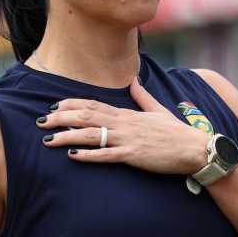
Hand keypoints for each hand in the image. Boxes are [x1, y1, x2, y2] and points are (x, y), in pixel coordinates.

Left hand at [37, 77, 208, 174]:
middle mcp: (124, 123)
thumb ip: (143, 97)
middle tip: (41, 121)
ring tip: (48, 139)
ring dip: (67, 136)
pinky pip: (106, 155)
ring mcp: (127, 139)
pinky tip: (72, 156)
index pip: (94, 104)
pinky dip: (88, 155)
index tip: (55, 106)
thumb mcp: (159, 110)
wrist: (196, 149)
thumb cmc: (178, 133)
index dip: (72, 104)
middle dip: (61, 118)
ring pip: (91, 134)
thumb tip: (134, 81)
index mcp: (128, 113)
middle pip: (86, 116)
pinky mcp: (133, 155)